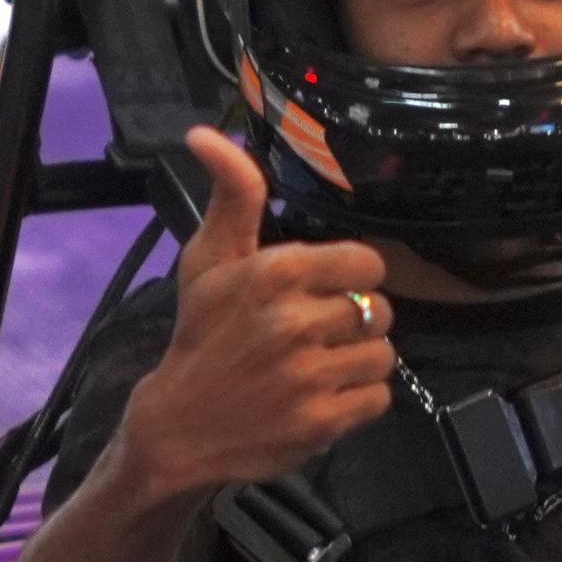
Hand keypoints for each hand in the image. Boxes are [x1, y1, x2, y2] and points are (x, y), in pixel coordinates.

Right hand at [119, 129, 395, 503]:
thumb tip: (206, 133)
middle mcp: (295, 321)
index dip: (354, 277)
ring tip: (322, 365)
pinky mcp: (322, 422)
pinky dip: (358, 399)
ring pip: (383, 354)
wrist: (178, 427)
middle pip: (377, 310)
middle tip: (319, 333)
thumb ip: (232, 196)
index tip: (329, 289)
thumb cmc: (201, 335)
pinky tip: (325, 395)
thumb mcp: (208, 260)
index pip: (367, 263)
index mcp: (276, 273)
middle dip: (354, 321)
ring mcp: (310, 375)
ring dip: (359, 361)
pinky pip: (378, 397)